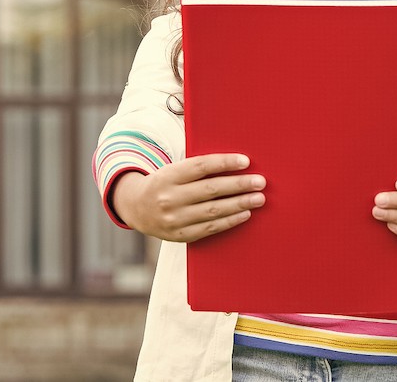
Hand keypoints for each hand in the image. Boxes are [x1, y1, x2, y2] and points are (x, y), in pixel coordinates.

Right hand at [111, 154, 265, 242]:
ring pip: (213, 210)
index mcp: (168, 175)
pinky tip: (245, 214)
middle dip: (239, 185)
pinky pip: (209, 228)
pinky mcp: (179, 235)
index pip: (200, 166)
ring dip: (239, 204)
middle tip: (260, 182)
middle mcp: (170, 197)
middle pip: (210, 189)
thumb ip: (198, 168)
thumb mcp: (173, 170)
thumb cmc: (165, 183)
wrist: (136, 208)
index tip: (246, 161)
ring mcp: (174, 219)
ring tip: (258, 198)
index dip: (224, 162)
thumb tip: (235, 164)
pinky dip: (230, 221)